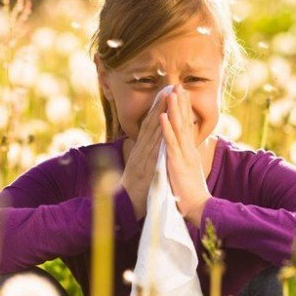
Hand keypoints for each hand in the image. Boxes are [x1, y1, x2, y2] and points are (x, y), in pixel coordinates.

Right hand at [120, 92, 167, 220]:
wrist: (125, 209)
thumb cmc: (135, 191)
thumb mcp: (143, 170)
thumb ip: (147, 157)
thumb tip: (153, 147)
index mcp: (142, 150)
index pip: (152, 126)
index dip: (159, 109)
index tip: (168, 94)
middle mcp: (141, 150)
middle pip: (152, 123)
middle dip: (161, 104)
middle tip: (170, 86)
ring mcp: (142, 158)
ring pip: (152, 132)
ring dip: (160, 113)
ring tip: (168, 97)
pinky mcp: (144, 168)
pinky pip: (152, 150)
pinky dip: (158, 136)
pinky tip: (163, 125)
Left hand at [159, 85, 211, 227]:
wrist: (199, 208)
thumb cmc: (191, 193)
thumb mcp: (188, 172)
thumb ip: (186, 160)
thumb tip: (185, 152)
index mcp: (190, 152)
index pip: (187, 127)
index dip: (184, 110)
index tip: (181, 95)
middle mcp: (188, 150)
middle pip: (185, 122)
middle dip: (181, 103)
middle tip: (178, 86)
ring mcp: (183, 156)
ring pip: (179, 128)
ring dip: (175, 110)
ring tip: (171, 93)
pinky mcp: (177, 163)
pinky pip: (170, 143)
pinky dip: (166, 129)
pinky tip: (163, 116)